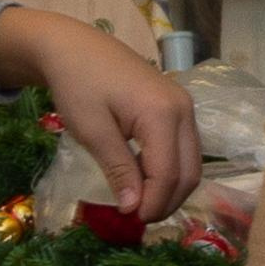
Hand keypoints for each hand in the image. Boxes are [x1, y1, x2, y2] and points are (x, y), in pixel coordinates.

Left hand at [0, 8, 199, 219]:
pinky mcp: (176, 105)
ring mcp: (183, 106)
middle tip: (138, 218)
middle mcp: (183, 110)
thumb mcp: (93, 130)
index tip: (130, 219)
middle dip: (167, 201)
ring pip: (191, 161)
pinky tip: (143, 176)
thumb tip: (133, 206)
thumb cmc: (78, 84)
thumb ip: (118, 168)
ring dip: (171, 187)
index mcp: (162, 114)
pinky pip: (184, 147)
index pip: (169, 173)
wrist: (73, 46)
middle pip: (189, 171)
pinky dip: (169, 169)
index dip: (153, 203)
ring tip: (140, 202)